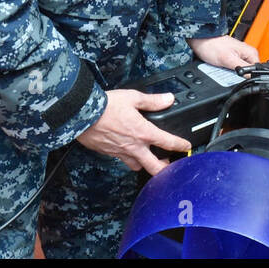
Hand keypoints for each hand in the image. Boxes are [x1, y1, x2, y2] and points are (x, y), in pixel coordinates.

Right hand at [76, 89, 191, 174]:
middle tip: (170, 166)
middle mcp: (134, 146)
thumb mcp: (133, 97)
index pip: (167, 142)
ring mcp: (121, 152)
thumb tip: (168, 99)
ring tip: (148, 160)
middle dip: (165, 170)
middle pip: (154, 167)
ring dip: (144, 165)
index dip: (180, 145)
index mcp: (143, 132)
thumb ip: (152, 101)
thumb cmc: (106, 106)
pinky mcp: (109, 153)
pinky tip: (127, 151)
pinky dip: (127, 158)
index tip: (186, 147)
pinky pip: (121, 160)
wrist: (82, 115)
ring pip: (137, 166)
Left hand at [189, 34, 258, 69]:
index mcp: (250, 52)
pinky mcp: (233, 57)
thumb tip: (252, 76)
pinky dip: (228, 70)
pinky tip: (222, 68)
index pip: (256, 70)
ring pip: (240, 71)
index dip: (248, 75)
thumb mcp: (228, 60)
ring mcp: (240, 55)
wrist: (201, 40)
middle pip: (248, 71)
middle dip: (239, 75)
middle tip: (228, 70)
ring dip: (233, 73)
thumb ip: (242, 68)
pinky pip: (234, 68)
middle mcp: (247, 53)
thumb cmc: (212, 46)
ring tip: (223, 67)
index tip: (237, 75)